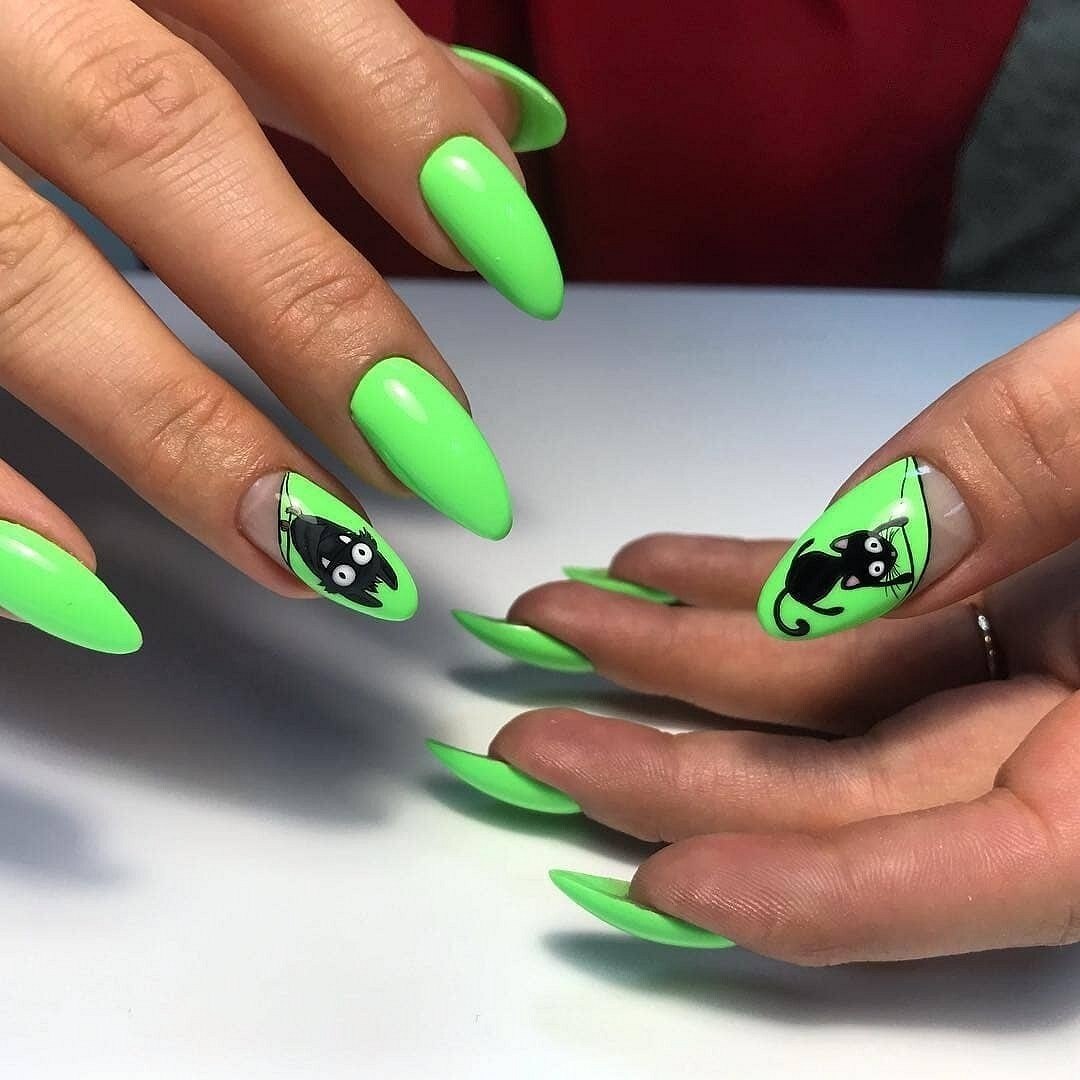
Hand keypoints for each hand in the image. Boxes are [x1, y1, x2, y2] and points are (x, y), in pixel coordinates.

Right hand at [0, 0, 564, 648]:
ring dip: (184, 438)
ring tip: (324, 557)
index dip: (419, 136)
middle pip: (158, 144)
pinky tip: (86, 592)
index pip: (296, 6)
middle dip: (320, 321)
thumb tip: (507, 123)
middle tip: (447, 464)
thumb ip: (324, 34)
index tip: (527, 272)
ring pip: (19, 279)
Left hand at [436, 313, 1079, 963]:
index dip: (807, 890)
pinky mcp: (1017, 585)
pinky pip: (871, 600)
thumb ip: (1016, 488)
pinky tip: (662, 572)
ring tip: (567, 623)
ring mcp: (1053, 657)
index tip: (657, 879)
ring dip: (692, 657)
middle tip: (533, 729)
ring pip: (842, 691)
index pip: (968, 867)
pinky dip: (764, 580)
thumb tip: (828, 571)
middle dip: (682, 759)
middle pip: (857, 783)